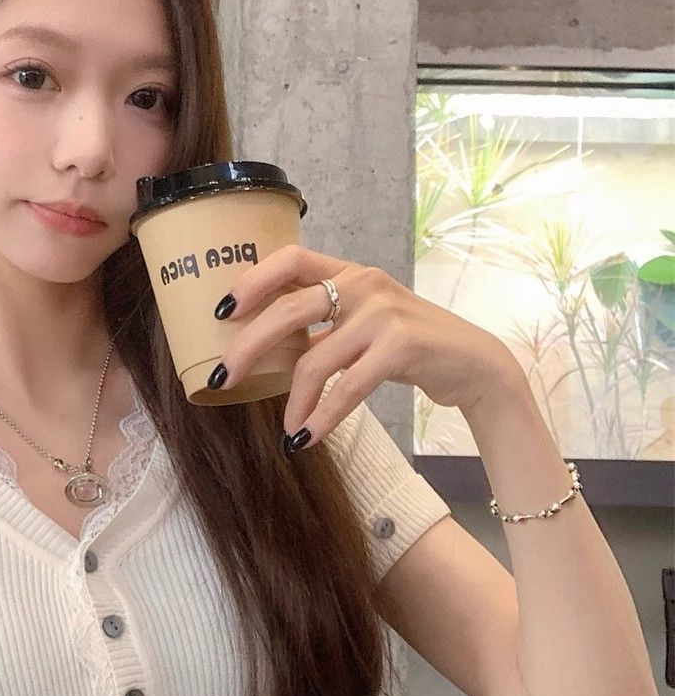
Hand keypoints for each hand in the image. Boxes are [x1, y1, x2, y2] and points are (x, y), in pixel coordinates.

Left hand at [208, 243, 521, 450]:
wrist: (473, 364)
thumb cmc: (408, 347)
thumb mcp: (362, 325)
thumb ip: (322, 326)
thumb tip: (262, 349)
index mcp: (348, 273)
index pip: (291, 258)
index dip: (252, 280)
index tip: (221, 310)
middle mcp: (363, 284)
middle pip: (288, 309)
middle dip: (247, 347)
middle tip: (221, 379)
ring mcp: (383, 313)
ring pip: (314, 359)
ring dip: (293, 401)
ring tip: (286, 430)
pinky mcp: (400, 345)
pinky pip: (347, 387)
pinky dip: (323, 416)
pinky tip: (306, 437)